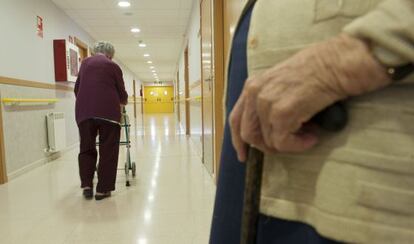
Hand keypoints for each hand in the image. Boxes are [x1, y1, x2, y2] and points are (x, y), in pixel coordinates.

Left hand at [230, 34, 390, 159]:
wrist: (335, 63)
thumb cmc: (316, 70)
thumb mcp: (281, 82)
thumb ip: (268, 100)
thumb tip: (268, 127)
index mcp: (252, 86)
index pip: (235, 119)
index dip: (237, 140)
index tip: (243, 154)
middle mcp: (255, 94)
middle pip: (248, 134)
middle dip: (265, 146)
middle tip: (285, 146)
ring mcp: (267, 103)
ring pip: (268, 141)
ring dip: (288, 144)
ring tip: (307, 134)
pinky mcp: (282, 114)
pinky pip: (283, 143)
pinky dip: (298, 145)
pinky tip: (313, 137)